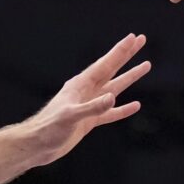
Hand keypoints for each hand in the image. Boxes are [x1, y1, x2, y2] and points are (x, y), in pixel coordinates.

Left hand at [15, 33, 151, 165]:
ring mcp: (89, 105)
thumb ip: (92, 107)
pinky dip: (123, 109)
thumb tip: (113, 98)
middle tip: (142, 40)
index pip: (105, 64)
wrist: (37, 146)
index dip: (120, 51)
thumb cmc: (49, 128)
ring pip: (115, 88)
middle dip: (127, 55)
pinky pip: (110, 113)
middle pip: (112, 69)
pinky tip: (135, 106)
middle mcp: (87, 91)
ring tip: (146, 65)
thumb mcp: (71, 117)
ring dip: (130, 77)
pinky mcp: (89, 121)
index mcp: (81, 85)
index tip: (133, 37)